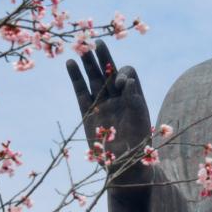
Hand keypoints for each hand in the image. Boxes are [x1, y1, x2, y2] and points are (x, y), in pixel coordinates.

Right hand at [66, 40, 151, 180]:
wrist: (124, 168)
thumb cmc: (139, 150)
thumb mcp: (141, 125)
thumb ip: (136, 101)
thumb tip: (130, 81)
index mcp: (134, 99)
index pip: (128, 76)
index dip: (123, 75)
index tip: (121, 86)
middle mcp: (119, 99)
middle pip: (110, 71)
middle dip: (105, 57)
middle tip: (98, 42)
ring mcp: (103, 104)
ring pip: (95, 78)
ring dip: (89, 63)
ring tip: (82, 46)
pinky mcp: (88, 112)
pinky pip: (81, 91)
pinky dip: (76, 77)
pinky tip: (71, 62)